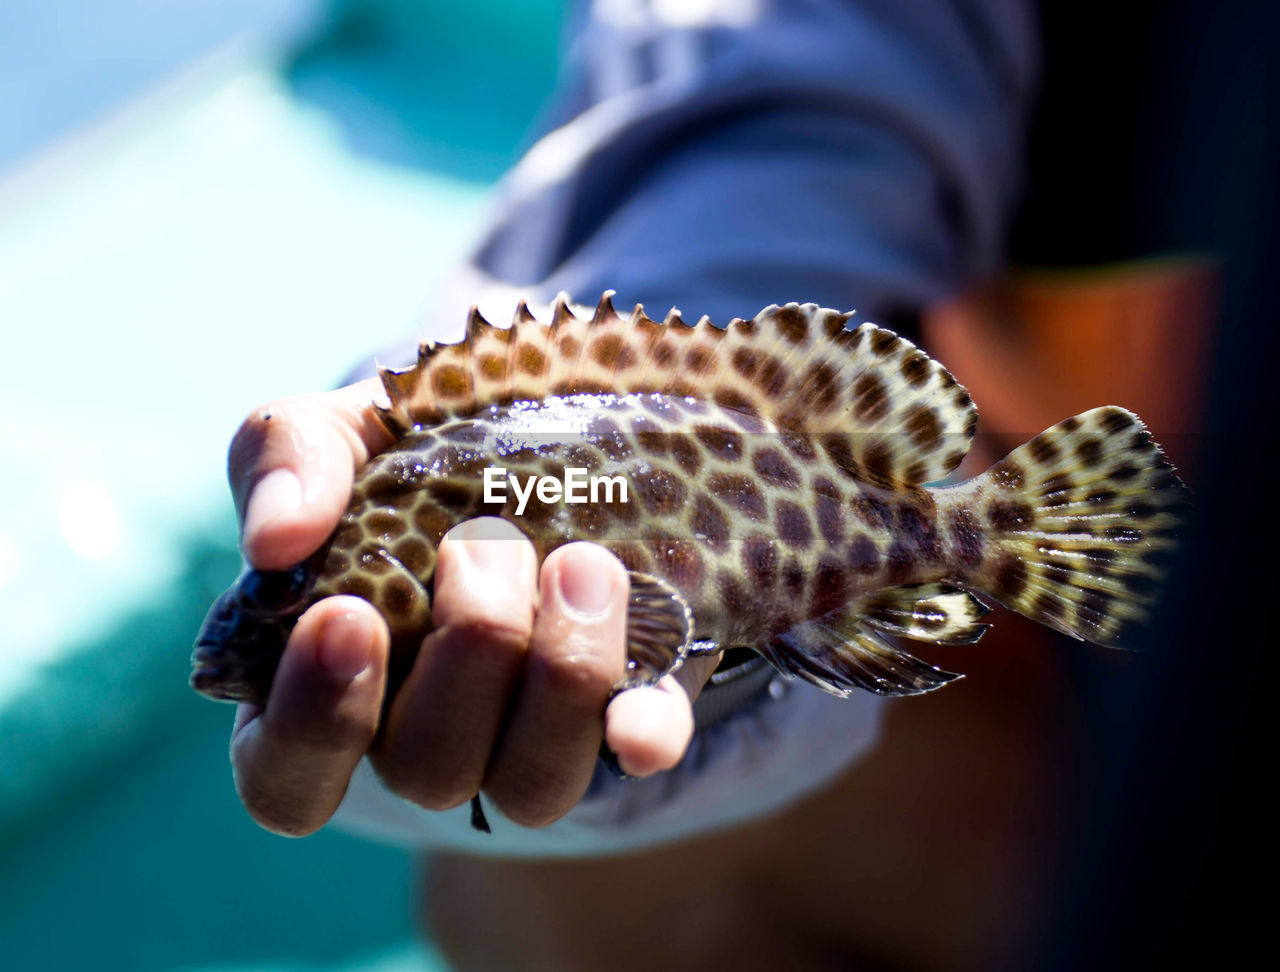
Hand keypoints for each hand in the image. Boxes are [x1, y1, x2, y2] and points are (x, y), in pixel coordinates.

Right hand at [224, 381, 718, 835]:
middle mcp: (422, 732)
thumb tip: (279, 537)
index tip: (348, 617)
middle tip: (487, 544)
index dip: (315, 721)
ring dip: (558, 679)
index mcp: (325, 685)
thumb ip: (280, 459)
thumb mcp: (332, 433)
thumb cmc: (402, 451)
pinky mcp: (616, 704)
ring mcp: (523, 733)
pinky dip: (641, 734)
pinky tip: (643, 710)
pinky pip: (631, 752)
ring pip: (532, 783)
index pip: (288, 774)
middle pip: (427, 771)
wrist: (530, 424)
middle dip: (466, 655)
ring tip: (583, 564)